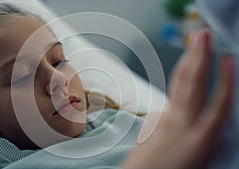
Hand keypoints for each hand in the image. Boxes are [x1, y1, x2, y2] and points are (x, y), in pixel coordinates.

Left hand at [123, 29, 233, 168]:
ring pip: (177, 85)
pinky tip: (180, 82)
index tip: (228, 58)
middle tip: (201, 35)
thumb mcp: (203, 160)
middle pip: (192, 83)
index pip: (218, 101)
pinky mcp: (150, 121)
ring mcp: (162, 120)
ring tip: (193, 45)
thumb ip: (207, 136)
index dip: (225, 77)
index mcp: (200, 138)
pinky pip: (167, 102)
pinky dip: (176, 89)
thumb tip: (211, 121)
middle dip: (198, 55)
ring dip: (186, 62)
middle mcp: (181, 124)